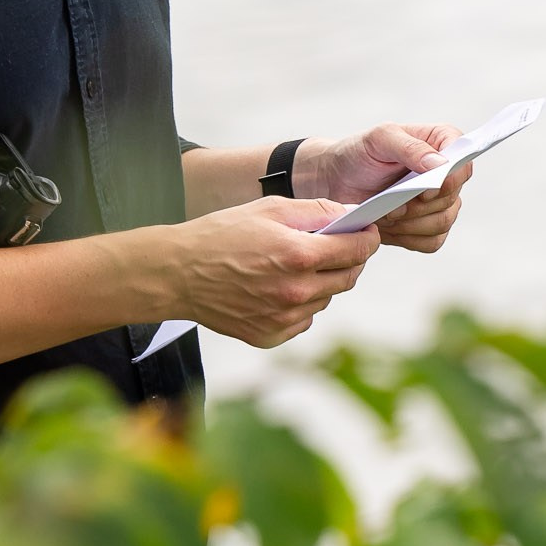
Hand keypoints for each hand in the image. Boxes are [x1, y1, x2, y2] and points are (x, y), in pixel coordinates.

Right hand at [165, 197, 380, 349]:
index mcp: (298, 256)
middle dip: (348, 259)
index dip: (366, 238)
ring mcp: (284, 319)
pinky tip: (276, 288)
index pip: (358, 250)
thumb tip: (351, 217)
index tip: (365, 233)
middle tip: (331, 246)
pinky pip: (304, 319)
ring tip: (292, 266)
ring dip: (322, 281)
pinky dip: (300, 304)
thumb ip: (316, 211)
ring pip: (327, 298)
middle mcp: (296, 292)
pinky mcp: (271, 335)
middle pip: (349, 277)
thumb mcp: (269, 209)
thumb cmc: (219, 237)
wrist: (178, 274)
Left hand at [295, 121, 472, 256]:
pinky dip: (408, 237)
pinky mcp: (428, 227)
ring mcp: (440, 203)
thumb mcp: (379, 139)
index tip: (424, 188)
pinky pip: (431, 241)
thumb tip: (441, 164)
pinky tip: (388, 226)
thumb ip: (411, 147)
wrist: (337, 181)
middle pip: (452, 199)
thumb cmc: (360, 153)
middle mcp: (447, 174)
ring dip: (411, 222)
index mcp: (443, 142)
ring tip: (385, 212)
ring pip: (443, 223)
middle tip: (390, 202)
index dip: (449, 179)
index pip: (464, 162)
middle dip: (419, 205)